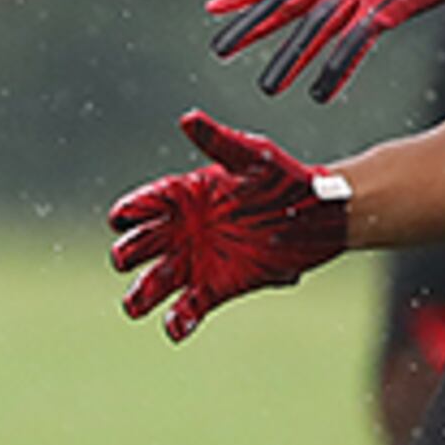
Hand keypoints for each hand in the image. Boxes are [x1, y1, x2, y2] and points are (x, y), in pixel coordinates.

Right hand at [108, 111, 351, 341]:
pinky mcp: (218, 287)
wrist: (320, 214)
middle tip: (128, 258)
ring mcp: (197, 260)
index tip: (123, 219)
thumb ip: (219, 142)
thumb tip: (188, 118)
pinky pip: (189, 308)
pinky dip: (178, 320)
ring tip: (135, 306)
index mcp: (183, 196)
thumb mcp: (252, 156)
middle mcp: (182, 230)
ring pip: (155, 283)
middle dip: (127, 255)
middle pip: (137, 247)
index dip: (127, 213)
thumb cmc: (285, 178)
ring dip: (141, 296)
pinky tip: (174, 327)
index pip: (141, 206)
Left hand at [205, 0, 444, 100]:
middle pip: (286, 3)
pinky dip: (336, 69)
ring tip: (269, 86)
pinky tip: (321, 91)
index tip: (213, 8)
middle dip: (252, 28)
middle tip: (222, 50)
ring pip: (315, 30)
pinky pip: (355, 44)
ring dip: (290, 59)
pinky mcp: (386, 10)